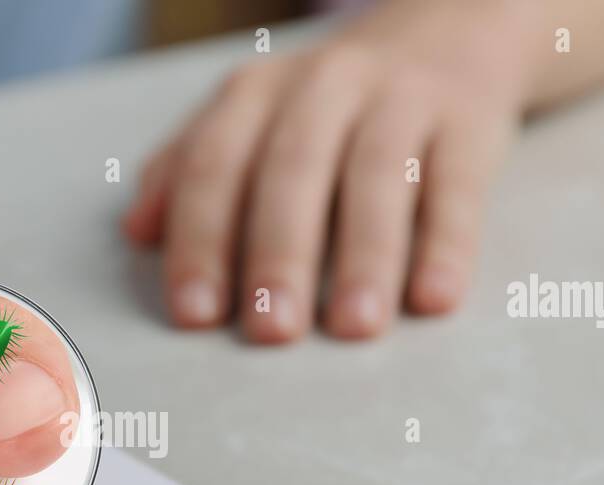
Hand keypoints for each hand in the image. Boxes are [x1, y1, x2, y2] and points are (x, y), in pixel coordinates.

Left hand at [124, 0, 539, 341]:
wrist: (445, 32)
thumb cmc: (326, 108)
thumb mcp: (251, 119)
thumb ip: (189, 170)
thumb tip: (135, 233)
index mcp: (255, 93)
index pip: (215, 166)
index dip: (202, 241)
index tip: (195, 314)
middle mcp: (324, 86)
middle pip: (292, 171)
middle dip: (278, 255)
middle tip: (271, 332)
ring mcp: (400, 100)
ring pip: (377, 177)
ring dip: (365, 257)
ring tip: (354, 327)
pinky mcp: (468, 124)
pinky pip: (457, 186)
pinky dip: (448, 244)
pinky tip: (435, 299)